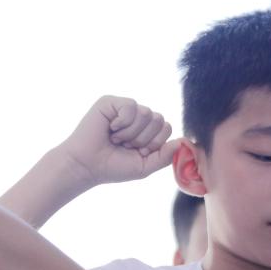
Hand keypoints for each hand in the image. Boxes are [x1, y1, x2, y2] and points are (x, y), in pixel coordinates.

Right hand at [58, 95, 182, 189]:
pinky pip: (131, 107)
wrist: (87, 166)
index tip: (137, 152)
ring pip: (147, 113)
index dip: (155, 143)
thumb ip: (165, 155)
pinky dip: (123, 123)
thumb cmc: (113, 167)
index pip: (166, 127)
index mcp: (146, 130)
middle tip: (125, 146)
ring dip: (132, 133)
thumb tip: (183, 142)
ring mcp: (124, 108)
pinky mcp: (111, 102)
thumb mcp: (145, 166)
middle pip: (159, 119)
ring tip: (116, 139)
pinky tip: (110, 129)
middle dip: (144, 139)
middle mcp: (137, 117)